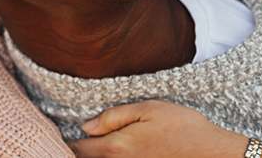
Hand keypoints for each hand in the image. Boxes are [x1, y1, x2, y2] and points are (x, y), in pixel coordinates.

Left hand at [67, 100, 248, 157]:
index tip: (49, 134)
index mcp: (117, 147)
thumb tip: (86, 127)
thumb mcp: (147, 108)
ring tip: (77, 145)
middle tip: (57, 141)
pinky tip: (103, 149)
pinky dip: (104, 157)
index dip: (61, 144)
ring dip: (89, 155)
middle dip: (72, 151)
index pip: (77, 150)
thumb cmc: (182, 125)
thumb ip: (113, 117)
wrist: (212, 152)